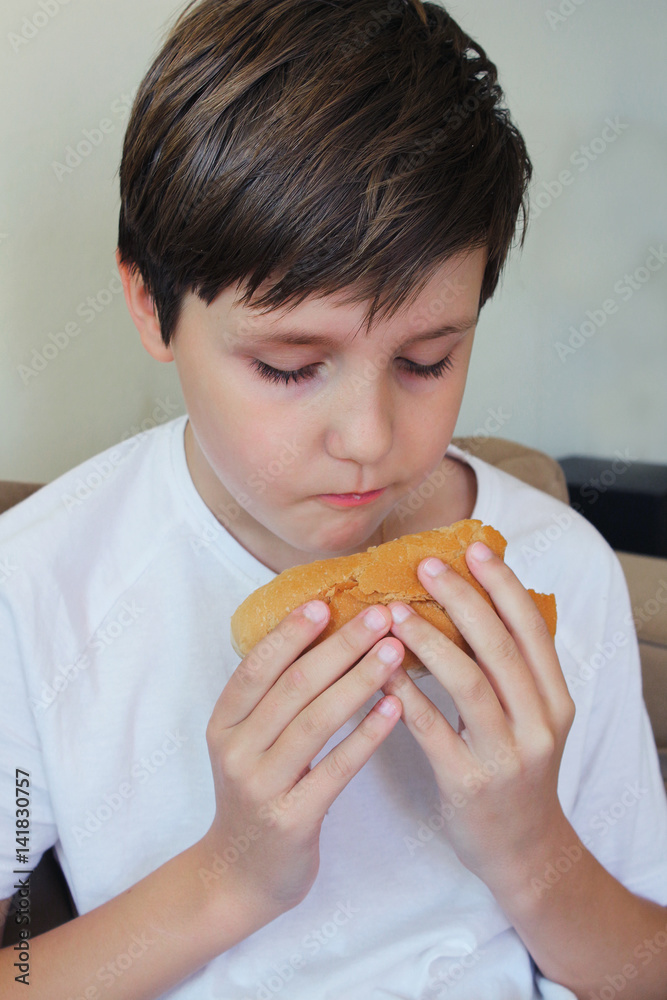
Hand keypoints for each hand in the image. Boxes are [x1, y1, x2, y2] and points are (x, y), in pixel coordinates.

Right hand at [203, 600, 402, 916]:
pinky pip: (336, 769)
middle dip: (340, 646)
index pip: (256, 666)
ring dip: (359, 680)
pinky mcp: (291, 818)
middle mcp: (236, 750)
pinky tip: (394, 708)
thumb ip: (274, 697)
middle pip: (293, 685)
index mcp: (223, 723)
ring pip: (316, 721)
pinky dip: (366, 735)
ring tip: (395, 651)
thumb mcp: (247, 743)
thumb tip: (320, 634)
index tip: (326, 602)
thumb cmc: (257, 794)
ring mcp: (261, 786)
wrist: (239, 876)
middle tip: (380, 616)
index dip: (290, 632)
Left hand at [381, 541, 575, 892]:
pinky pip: (431, 728)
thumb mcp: (531, 719)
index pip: (532, 629)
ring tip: (393, 611)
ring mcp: (506, 755)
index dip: (503, 585)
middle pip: (500, 647)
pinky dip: (405, 692)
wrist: (524, 852)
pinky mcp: (469, 783)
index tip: (475, 548)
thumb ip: (510, 671)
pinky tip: (380, 666)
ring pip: (468, 682)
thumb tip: (471, 603)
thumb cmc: (516, 772)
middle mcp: (538, 724)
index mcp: (555, 700)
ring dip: (428, 640)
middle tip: (426, 565)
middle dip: (463, 599)